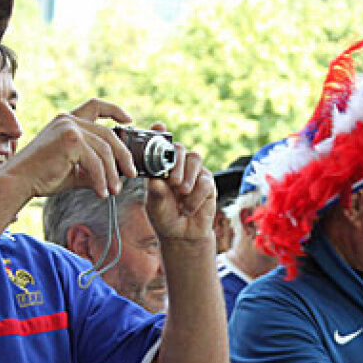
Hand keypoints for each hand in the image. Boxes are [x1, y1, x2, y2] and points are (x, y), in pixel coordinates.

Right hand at [4, 98, 135, 198]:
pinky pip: (95, 162)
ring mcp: (69, 128)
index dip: (115, 110)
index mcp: (67, 121)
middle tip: (130, 175)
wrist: (19, 181)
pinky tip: (101, 192)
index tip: (129, 121)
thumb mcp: (74, 169)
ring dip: (112, 174)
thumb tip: (116, 179)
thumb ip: (94, 168)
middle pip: (108, 134)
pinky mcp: (70, 140)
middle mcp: (69, 120)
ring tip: (113, 190)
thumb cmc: (42, 176)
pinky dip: (101, 179)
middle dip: (123, 156)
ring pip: (104, 151)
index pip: (96, 106)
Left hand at [144, 126, 216, 243]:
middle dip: (176, 162)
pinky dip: (195, 196)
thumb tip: (155, 178)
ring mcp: (194, 173)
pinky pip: (205, 181)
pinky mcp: (208, 184)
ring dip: (188, 175)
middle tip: (172, 182)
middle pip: (179, 148)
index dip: (160, 133)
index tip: (159, 127)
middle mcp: (177, 165)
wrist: (182, 236)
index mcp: (160, 166)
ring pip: (195, 158)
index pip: (160, 145)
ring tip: (182, 192)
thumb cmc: (164, 217)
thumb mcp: (154, 205)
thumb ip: (155, 191)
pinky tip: (188, 208)